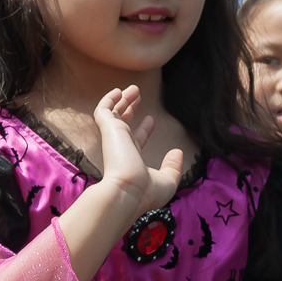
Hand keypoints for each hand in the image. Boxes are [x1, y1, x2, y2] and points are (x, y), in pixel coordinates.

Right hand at [94, 86, 185, 215]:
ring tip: (133, 88)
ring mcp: (114, 138)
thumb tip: (177, 151)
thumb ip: (173, 165)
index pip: (137, 139)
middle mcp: (121, 147)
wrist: (127, 192)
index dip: (144, 129)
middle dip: (130, 109)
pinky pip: (103, 110)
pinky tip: (118, 90)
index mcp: (132, 159)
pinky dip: (108, 100)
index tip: (150, 119)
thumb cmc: (146, 191)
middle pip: (123, 123)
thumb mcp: (168, 180)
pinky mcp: (108, 130)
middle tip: (137, 95)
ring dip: (123, 100)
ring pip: (114, 114)